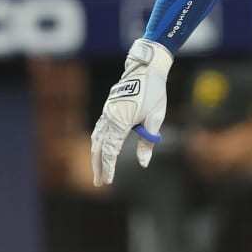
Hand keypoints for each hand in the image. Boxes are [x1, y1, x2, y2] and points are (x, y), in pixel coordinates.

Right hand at [90, 38, 171, 185]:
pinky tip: (98, 148)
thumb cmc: (154, 92)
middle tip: (99, 182)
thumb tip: (144, 163)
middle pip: (100, 147)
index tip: (107, 181)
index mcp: (120, 121)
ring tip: (98, 170)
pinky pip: (99, 129)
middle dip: (98, 166)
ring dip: (96, 155)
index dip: (108, 167)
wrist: (146, 68)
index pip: (111, 151)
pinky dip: (97, 142)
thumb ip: (148, 141)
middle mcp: (109, 118)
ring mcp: (106, 112)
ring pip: (97, 138)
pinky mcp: (108, 108)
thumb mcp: (155, 117)